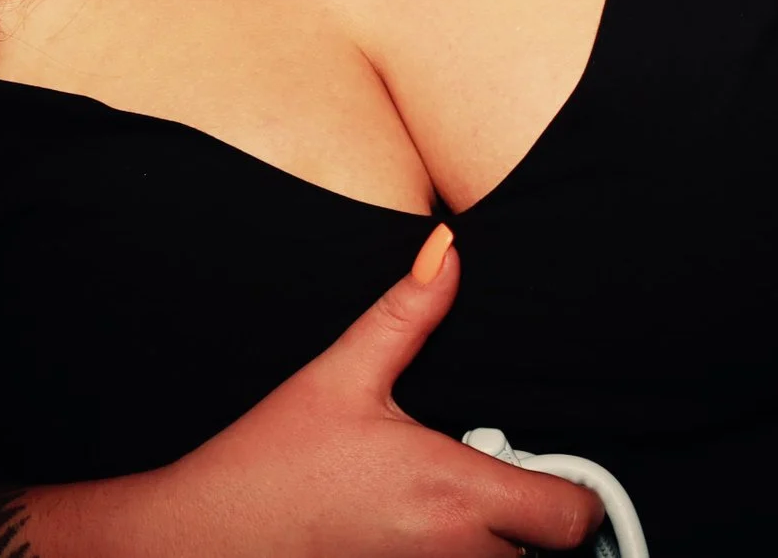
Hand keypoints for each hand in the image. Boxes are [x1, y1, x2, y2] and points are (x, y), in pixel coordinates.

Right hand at [0, 225, 605, 557]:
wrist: (203, 540)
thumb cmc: (270, 465)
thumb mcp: (341, 378)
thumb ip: (405, 315)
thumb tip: (446, 251)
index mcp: (453, 492)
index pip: (572, 520)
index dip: (574, 498)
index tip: (543, 473)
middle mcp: (452, 556)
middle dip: (538, 531)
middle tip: (498, 491)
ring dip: (497, 553)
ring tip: (455, 519)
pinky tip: (416, 539)